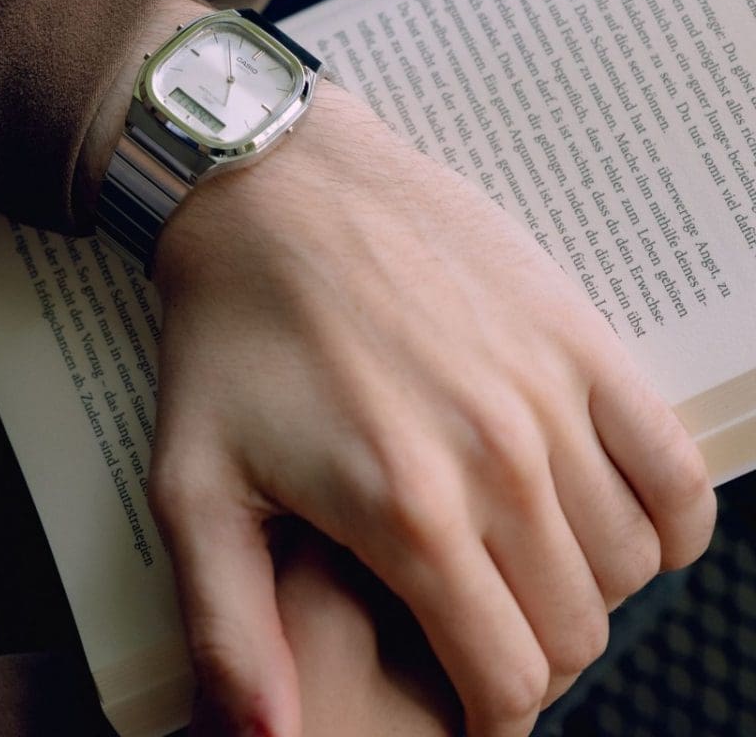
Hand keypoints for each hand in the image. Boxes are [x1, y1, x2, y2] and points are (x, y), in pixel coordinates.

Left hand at [149, 80, 714, 736]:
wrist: (269, 186)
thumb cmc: (226, 329)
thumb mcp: (193, 480)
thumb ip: (227, 625)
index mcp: (406, 511)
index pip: (508, 680)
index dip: (488, 714)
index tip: (462, 698)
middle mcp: (499, 459)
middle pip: (574, 629)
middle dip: (529, 653)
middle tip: (476, 626)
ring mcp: (550, 391)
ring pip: (628, 561)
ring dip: (586, 589)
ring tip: (520, 565)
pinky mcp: (577, 332)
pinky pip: (677, 467)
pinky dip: (666, 519)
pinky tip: (614, 518)